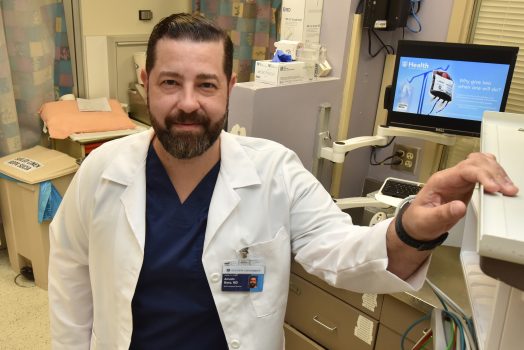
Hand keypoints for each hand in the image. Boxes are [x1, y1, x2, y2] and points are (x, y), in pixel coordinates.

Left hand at [402, 152, 518, 240]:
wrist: (417, 225)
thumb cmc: (418, 221)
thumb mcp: (427, 221)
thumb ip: (442, 214)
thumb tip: (460, 207)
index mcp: (440, 181)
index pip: (464, 170)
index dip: (482, 176)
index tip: (494, 187)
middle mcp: (450, 177)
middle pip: (475, 163)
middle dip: (494, 173)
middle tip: (507, 189)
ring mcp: (459, 180)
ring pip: (481, 164)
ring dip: (497, 172)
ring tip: (508, 187)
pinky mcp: (466, 187)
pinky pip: (482, 173)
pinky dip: (494, 175)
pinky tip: (502, 182)